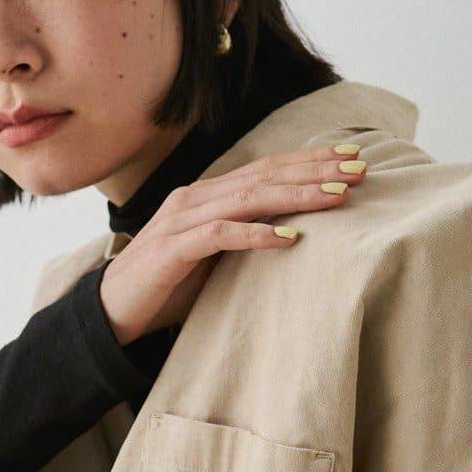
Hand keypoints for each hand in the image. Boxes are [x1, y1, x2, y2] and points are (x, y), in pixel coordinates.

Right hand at [97, 144, 368, 343]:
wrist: (112, 312)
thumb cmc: (166, 286)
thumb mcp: (213, 256)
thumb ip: (242, 237)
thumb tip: (293, 234)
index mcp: (208, 195)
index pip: (267, 169)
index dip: (310, 161)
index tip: (352, 159)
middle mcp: (196, 197)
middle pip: (265, 175)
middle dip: (315, 171)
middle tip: (358, 170)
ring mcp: (183, 220)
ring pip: (249, 198)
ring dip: (296, 196)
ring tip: (336, 197)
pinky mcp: (174, 249)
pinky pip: (221, 235)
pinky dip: (256, 234)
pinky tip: (288, 237)